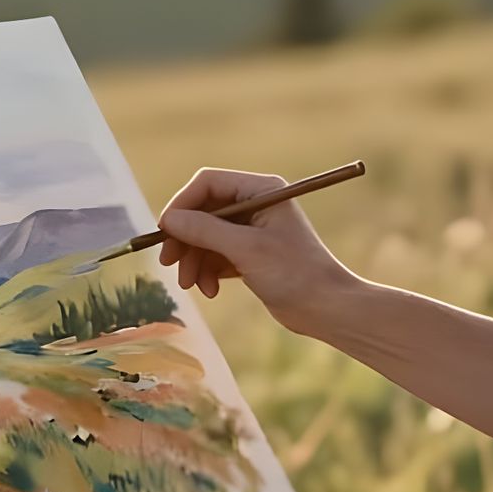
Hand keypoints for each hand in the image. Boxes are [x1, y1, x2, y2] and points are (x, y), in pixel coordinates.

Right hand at [156, 167, 353, 336]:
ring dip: (194, 260)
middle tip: (169, 264)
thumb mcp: (246, 249)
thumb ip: (205, 230)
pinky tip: (210, 290)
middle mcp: (256, 204)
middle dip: (185, 239)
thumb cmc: (294, 273)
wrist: (326, 308)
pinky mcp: (251, 254)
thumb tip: (169, 220)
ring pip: (206, 236)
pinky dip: (208, 271)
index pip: (208, 183)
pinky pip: (217, 255)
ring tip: (192, 285)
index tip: (165, 231)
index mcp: (262, 190)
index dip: (182, 204)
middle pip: (203, 211)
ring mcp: (253, 230)